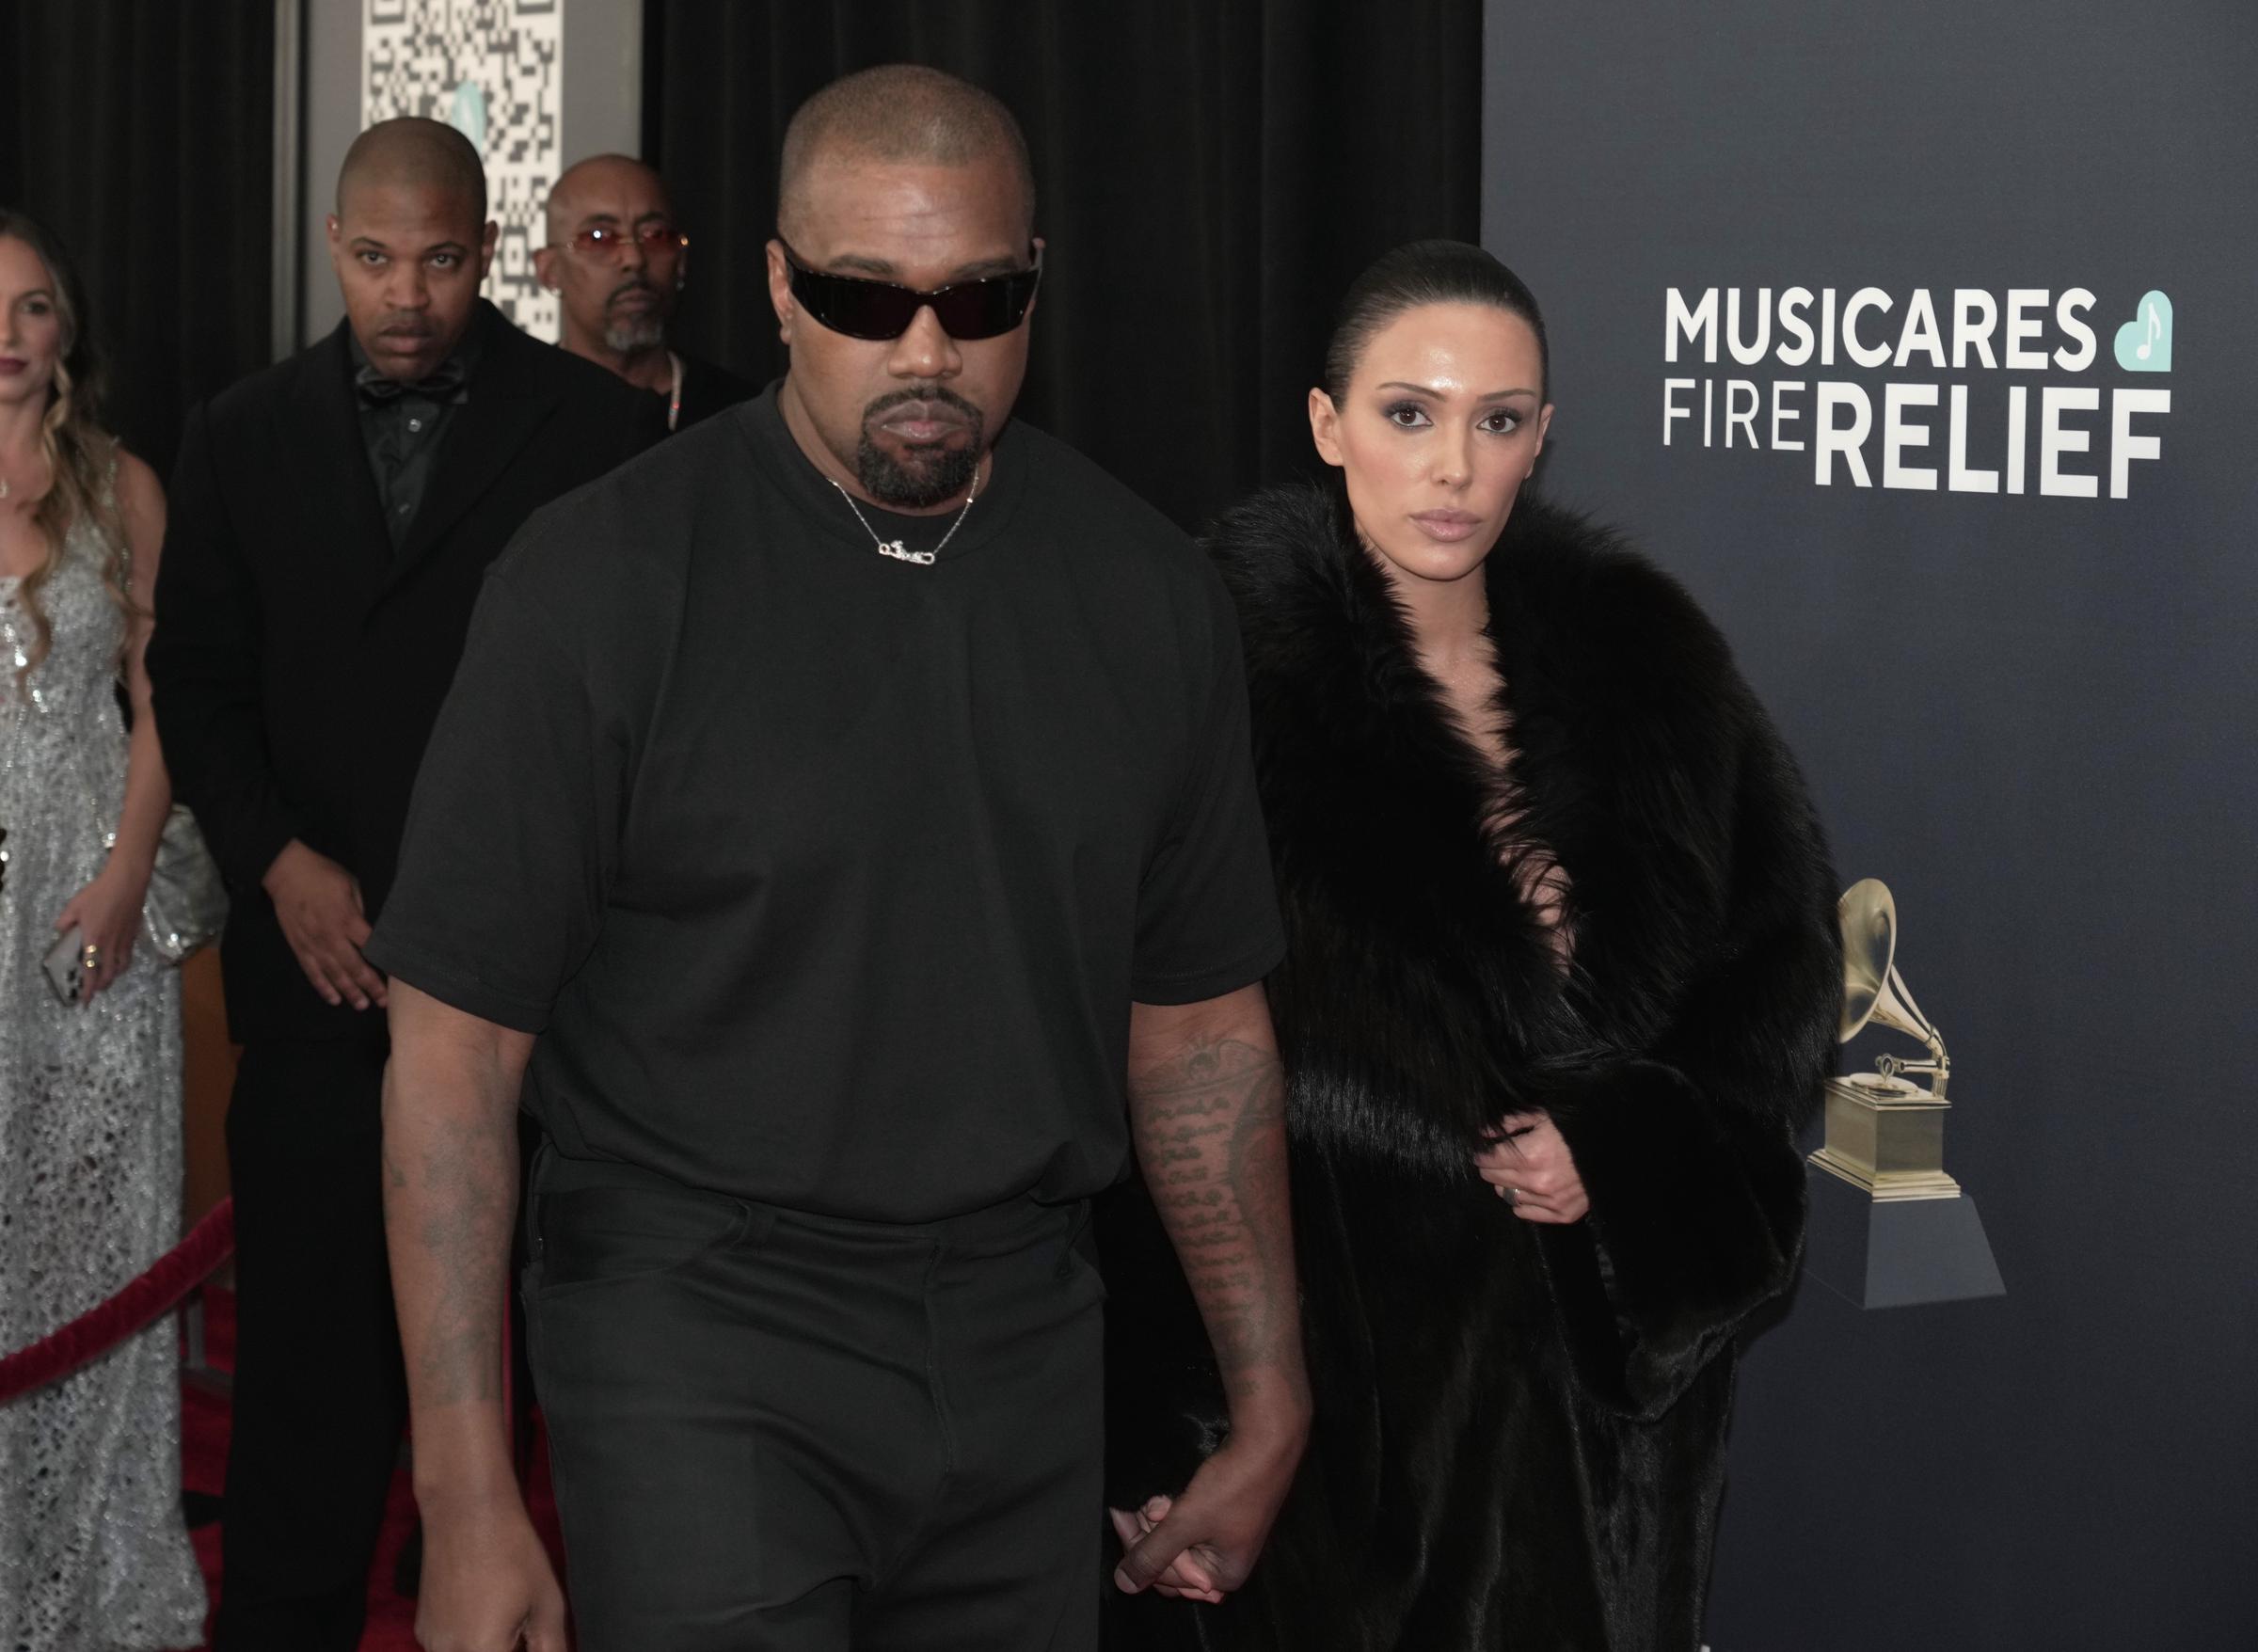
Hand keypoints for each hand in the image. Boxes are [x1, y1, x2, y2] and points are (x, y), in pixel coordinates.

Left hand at [54, 864, 150, 1002]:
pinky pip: (128, 956)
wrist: (127, 883)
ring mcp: (125, 941)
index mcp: (94, 942)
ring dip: (114, 976)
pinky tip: (118, 958)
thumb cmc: (99, 894)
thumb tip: (61, 931)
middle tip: (94, 989)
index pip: (91, 973)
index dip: (88, 990)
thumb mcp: (74, 906)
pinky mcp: (134, 935)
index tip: (85, 1001)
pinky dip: (122, 963)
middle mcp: (111, 947)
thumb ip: (65, 922)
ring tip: (107, 976)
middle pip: (109, 975)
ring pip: (122, 968)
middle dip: (101, 986)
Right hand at [262, 839, 387, 1010]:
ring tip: (362, 1006)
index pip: (371, 945)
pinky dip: (323, 987)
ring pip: (333, 974)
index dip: (384, 961)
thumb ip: (362, 910)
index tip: (398, 975)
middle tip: (383, 1001)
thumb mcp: (351, 885)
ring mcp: (313, 944)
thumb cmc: (324, 876)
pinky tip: (333, 1000)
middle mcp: (331, 937)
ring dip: (348, 992)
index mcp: (347, 919)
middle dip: (370, 985)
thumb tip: (372, 930)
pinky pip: (312, 972)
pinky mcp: (299, 947)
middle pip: (354, 966)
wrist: (286, 873)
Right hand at [414, 1495, 566, 1651]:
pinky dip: (468, 1641)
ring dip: (489, 1646)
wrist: (467, 1513)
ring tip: (505, 1613)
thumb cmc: (512, 1552)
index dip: (525, 1649)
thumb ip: (550, 1648)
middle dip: (508, 1649)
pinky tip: (483, 1608)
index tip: (531, 1637)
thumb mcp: (547, 1605)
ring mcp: (431, 1642)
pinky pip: (450, 1647)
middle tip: (521, 1622)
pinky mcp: (423, 1628)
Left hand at [1111, 1415, 1304, 1603]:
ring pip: (1174, 1538)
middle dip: (1151, 1531)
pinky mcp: (1219, 1516)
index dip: (1140, 1548)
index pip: (1165, 1578)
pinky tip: (1168, 1496)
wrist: (1266, 1442)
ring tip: (1161, 1497)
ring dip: (1161, 1517)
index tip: (1122, 1517)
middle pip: (1169, 1559)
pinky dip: (1173, 1508)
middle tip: (1145, 1505)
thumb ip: (1153, 1556)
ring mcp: (1222, 1540)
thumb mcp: (1186, 1524)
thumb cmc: (1232, 1488)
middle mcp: (1222, 1564)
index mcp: (1221, 1578)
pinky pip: (1185, 1521)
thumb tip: (1125, 1585)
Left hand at [1474, 1111, 1589, 1223]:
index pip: (1488, 1161)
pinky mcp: (1563, 1214)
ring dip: (1507, 1184)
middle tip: (1498, 1159)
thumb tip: (1483, 1133)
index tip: (1483, 1151)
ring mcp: (1551, 1201)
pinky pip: (1526, 1213)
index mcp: (1531, 1156)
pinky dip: (1522, 1203)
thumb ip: (1510, 1123)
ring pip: (1507, 1196)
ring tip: (1516, 1173)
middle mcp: (1537, 1182)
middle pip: (1494, 1179)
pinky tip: (1527, 1190)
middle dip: (1491, 1167)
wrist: (1611, 1150)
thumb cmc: (1575, 1129)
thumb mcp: (1543, 1116)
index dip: (1482, 1154)